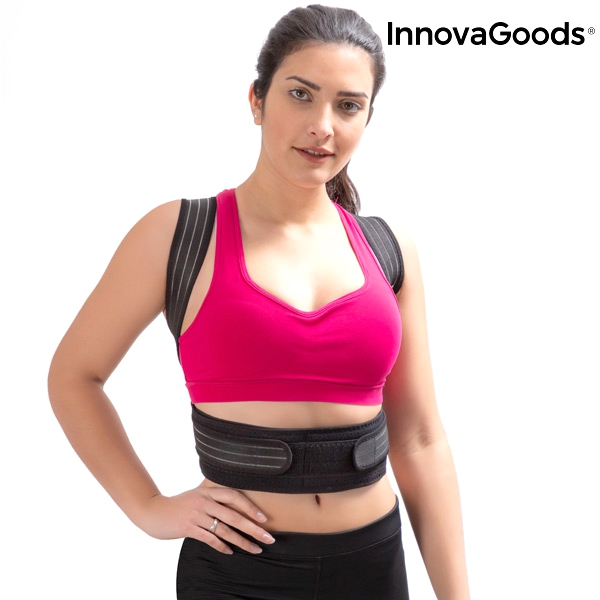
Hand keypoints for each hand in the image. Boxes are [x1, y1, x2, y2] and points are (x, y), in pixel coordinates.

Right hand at [135, 485, 274, 553]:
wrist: (154, 511)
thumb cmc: (180, 504)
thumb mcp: (197, 495)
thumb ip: (213, 496)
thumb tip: (235, 501)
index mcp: (209, 491)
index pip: (234, 497)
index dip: (250, 507)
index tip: (264, 518)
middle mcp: (204, 501)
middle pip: (234, 515)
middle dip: (253, 528)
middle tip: (268, 538)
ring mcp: (196, 515)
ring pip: (224, 529)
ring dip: (242, 541)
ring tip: (255, 549)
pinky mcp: (188, 528)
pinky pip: (210, 539)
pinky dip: (222, 546)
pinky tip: (231, 552)